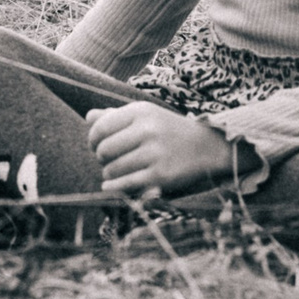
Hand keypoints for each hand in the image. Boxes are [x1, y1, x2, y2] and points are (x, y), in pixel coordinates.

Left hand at [87, 102, 236, 196]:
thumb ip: (116, 116)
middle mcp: (148, 130)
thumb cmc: (170, 131)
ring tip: (116, 172)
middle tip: (108, 161)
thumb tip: (88, 117)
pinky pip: (124, 185)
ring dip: (109, 174)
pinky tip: (112, 185)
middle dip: (101, 158)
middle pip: (103, 150)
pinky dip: (113, 187)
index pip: (99, 128)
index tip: (97, 146)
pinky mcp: (161, 176)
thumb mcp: (146, 116)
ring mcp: (155, 154)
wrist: (209, 148)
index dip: (93, 140)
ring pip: (112, 169)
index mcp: (141, 112)